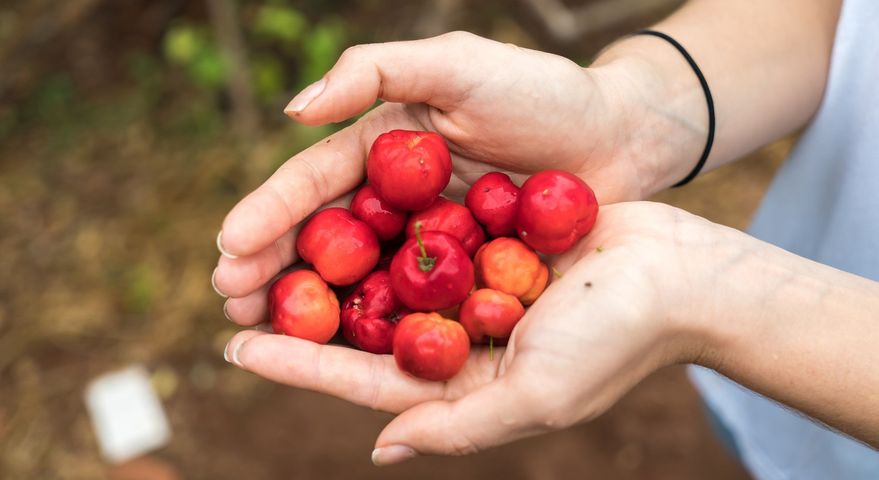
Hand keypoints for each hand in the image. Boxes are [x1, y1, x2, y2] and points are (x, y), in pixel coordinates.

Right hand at [213, 31, 671, 321]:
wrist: (622, 140)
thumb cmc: (544, 95)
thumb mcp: (458, 66)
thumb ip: (378, 72)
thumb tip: (295, 109)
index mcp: (384, 147)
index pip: (314, 182)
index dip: (269, 213)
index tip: (229, 248)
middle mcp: (396, 197)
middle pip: (323, 237)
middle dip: (273, 268)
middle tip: (233, 304)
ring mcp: (428, 240)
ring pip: (357, 277)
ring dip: (310, 307)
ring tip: (265, 336)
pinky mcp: (462, 274)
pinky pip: (410, 302)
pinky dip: (373, 324)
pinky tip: (341, 351)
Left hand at [223, 202, 724, 463]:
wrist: (679, 273)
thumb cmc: (616, 342)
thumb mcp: (536, 398)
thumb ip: (456, 426)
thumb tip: (380, 452)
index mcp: (462, 381)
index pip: (364, 377)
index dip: (301, 364)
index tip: (238, 347)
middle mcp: (459, 334)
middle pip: (364, 324)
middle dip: (303, 310)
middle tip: (235, 289)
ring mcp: (473, 283)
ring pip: (385, 270)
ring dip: (333, 258)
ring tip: (272, 242)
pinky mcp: (490, 238)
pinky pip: (425, 227)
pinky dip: (385, 216)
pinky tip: (339, 197)